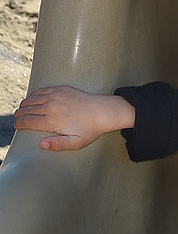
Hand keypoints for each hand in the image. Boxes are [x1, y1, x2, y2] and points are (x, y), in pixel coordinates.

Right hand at [14, 85, 134, 150]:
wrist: (103, 111)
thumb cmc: (91, 129)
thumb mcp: (76, 142)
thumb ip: (58, 144)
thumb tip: (42, 144)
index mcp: (52, 121)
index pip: (27, 121)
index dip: (19, 124)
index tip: (18, 126)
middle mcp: (50, 107)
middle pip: (26, 109)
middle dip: (20, 115)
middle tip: (18, 118)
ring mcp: (55, 96)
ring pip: (32, 99)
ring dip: (25, 105)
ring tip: (23, 109)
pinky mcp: (60, 89)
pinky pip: (41, 90)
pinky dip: (34, 95)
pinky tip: (33, 99)